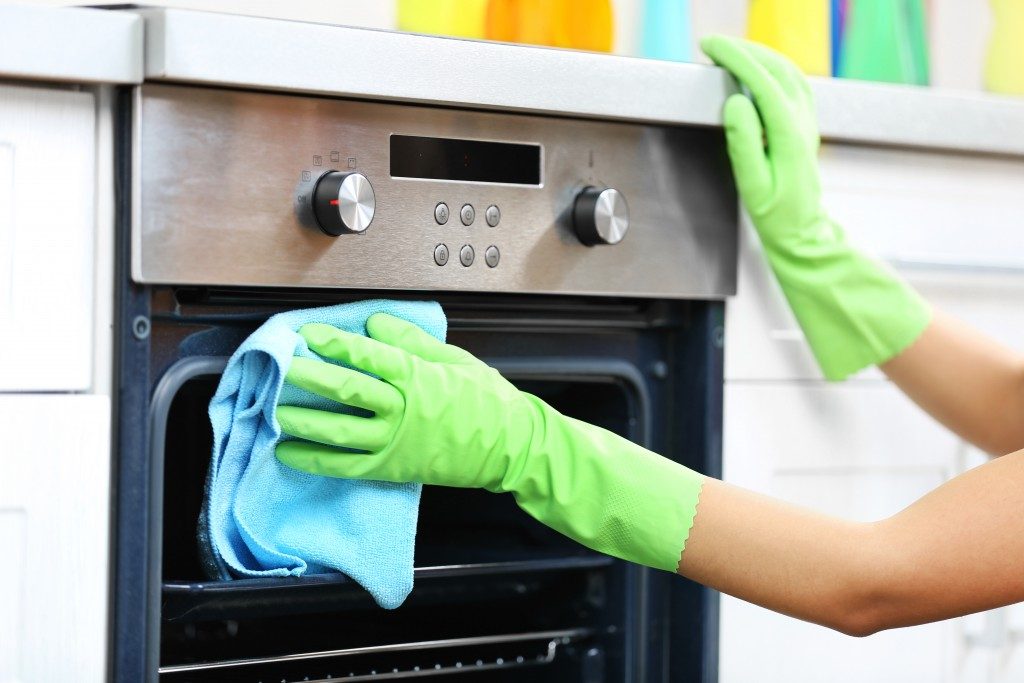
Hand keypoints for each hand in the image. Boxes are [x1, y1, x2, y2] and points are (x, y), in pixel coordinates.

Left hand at [275, 313, 704, 571]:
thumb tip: (376, 326)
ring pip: (340, 431)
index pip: (368, 355)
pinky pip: (347, 466)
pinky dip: (316, 460)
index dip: (335, 343)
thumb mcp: (454, 359)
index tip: (310, 334)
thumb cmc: (488, 401)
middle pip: (347, 390)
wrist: (513, 446)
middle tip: (284, 368)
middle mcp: (404, 408)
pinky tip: (292, 452)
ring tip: (278, 412)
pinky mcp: (393, 468)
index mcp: (419, 376)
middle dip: (311, 378)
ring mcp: (396, 442)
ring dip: (305, 421)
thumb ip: (411, 341)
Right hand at [701, 35, 824, 249]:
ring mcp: (808, 120)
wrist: (802, 230)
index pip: (762, 82)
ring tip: (729, 52)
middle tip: (712, 45)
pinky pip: (792, 82)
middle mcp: (803, 122)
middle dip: (743, 50)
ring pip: (787, 71)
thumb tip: (734, 104)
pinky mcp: (805, 123)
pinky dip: (771, 66)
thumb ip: (743, 143)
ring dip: (758, 55)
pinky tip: (757, 68)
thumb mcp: (752, 185)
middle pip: (776, 68)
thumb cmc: (775, 214)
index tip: (712, 47)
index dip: (736, 59)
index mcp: (789, 134)